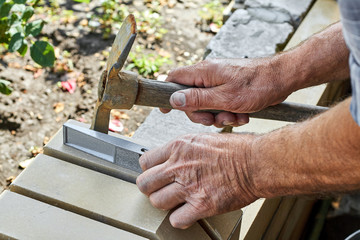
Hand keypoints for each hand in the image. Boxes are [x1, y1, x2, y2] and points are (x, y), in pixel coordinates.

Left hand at [136, 133, 258, 228]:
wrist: (256, 162)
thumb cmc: (235, 149)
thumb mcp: (202, 139)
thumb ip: (182, 150)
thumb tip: (170, 158)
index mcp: (179, 147)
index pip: (145, 161)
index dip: (149, 170)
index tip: (155, 174)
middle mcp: (179, 166)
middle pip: (145, 183)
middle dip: (151, 188)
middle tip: (161, 189)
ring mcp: (189, 187)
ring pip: (157, 202)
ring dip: (165, 204)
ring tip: (176, 201)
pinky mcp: (201, 205)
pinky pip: (176, 220)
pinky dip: (180, 219)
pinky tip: (187, 213)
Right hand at [161, 58, 292, 127]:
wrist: (283, 78)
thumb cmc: (257, 84)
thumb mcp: (225, 98)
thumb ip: (198, 99)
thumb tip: (175, 100)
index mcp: (204, 72)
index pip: (175, 78)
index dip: (169, 94)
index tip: (166, 110)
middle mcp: (210, 75)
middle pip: (191, 97)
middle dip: (202, 113)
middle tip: (214, 120)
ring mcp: (220, 81)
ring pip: (208, 103)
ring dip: (219, 115)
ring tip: (235, 117)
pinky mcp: (230, 88)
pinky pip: (221, 103)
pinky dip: (230, 112)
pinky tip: (242, 115)